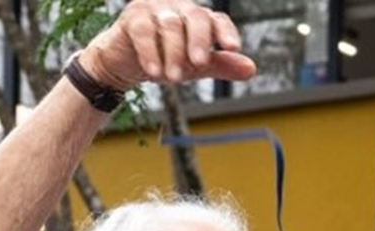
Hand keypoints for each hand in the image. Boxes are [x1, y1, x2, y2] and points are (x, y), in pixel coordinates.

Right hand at [82, 0, 256, 93]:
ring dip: (173, 54)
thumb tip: (250, 69)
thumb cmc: (163, 59)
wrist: (123, 62)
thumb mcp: (194, 66)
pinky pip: (144, 32)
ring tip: (173, 79)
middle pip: (195, 17)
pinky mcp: (133, 17)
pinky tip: (154, 72)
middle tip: (199, 63)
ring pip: (170, 26)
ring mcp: (155, 8)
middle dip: (199, 40)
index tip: (233, 47)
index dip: (225, 32)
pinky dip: (150, 53)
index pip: (216, 19)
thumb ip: (220, 64)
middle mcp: (179, 7)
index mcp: (197, 17)